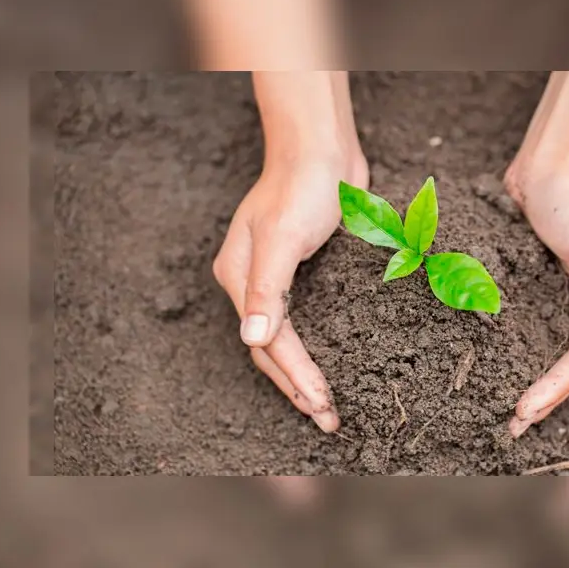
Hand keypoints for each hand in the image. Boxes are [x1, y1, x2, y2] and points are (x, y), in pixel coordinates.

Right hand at [213, 153, 367, 432]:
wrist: (322, 149)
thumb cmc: (301, 186)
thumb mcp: (281, 236)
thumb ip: (267, 288)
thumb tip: (252, 338)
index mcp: (238, 277)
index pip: (267, 342)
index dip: (295, 377)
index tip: (322, 404)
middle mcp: (250, 282)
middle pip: (270, 350)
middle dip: (298, 387)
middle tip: (327, 419)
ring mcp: (274, 278)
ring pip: (285, 341)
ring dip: (303, 375)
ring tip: (325, 406)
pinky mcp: (300, 272)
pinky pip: (304, 321)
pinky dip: (314, 348)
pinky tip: (330, 364)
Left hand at [505, 165, 568, 436]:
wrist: (552, 161)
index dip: (557, 388)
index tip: (523, 410)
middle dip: (547, 395)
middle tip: (515, 426)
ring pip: (554, 346)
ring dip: (536, 376)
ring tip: (512, 407)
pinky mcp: (546, 279)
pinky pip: (538, 323)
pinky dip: (522, 346)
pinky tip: (501, 359)